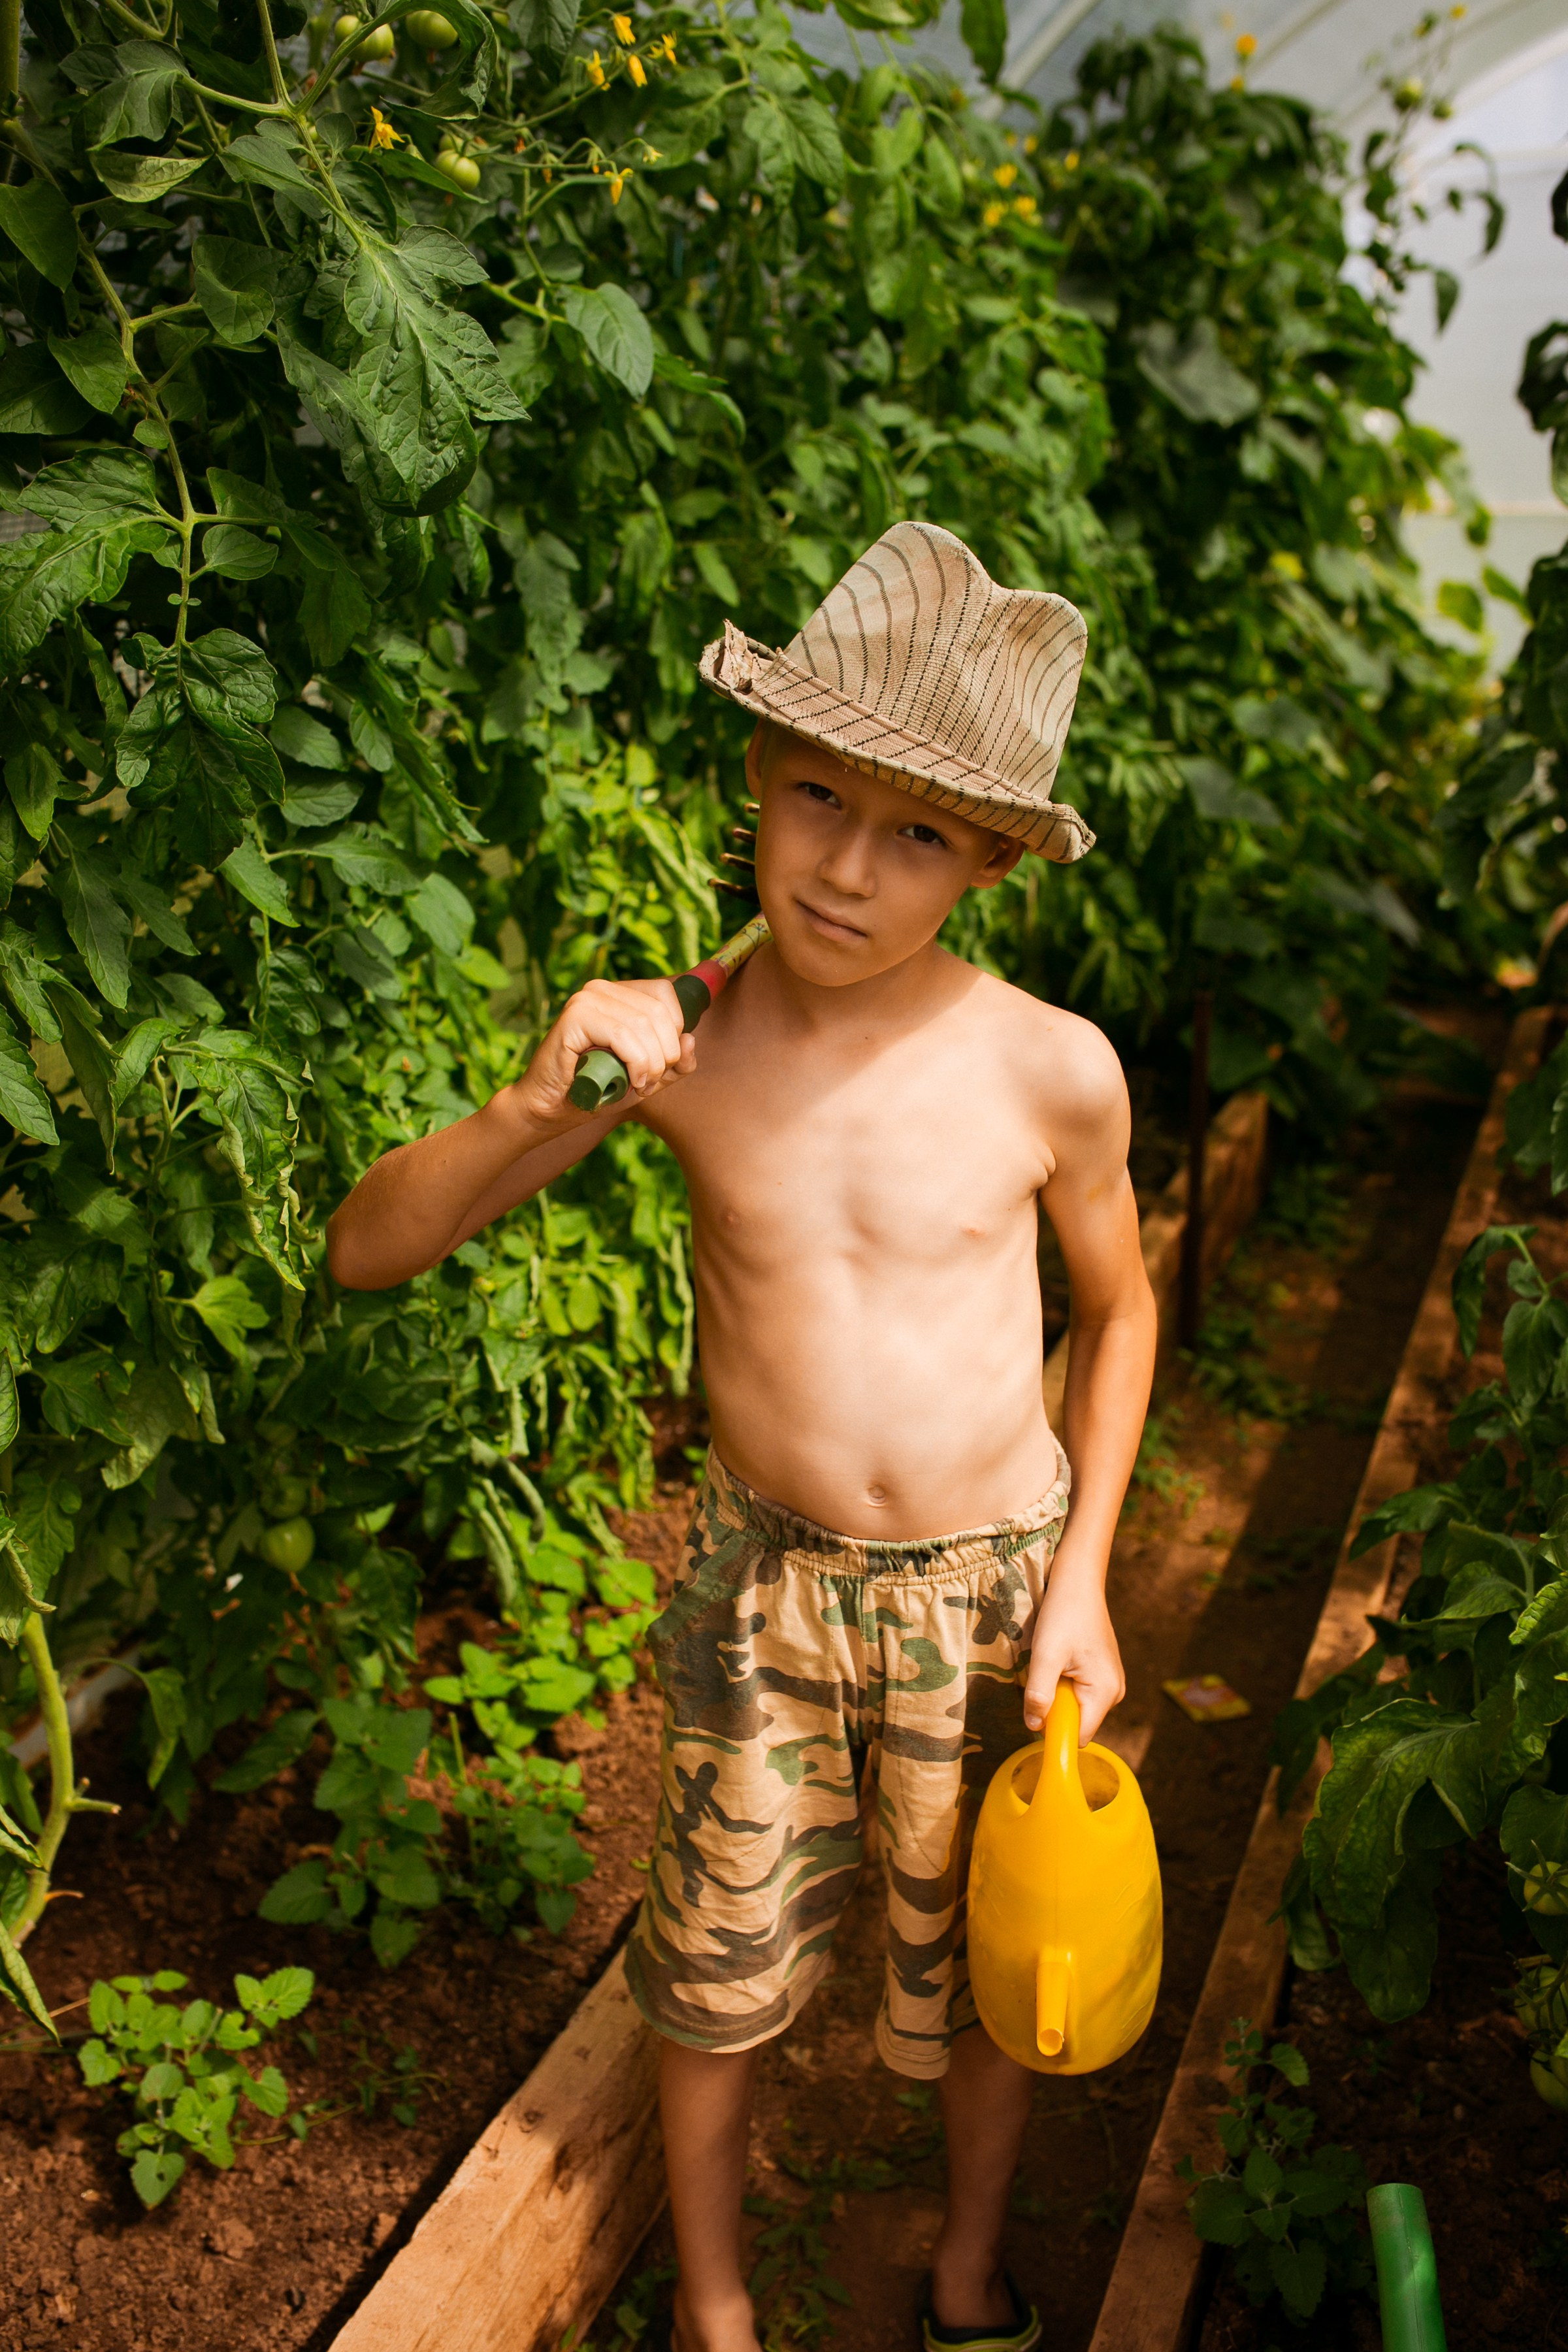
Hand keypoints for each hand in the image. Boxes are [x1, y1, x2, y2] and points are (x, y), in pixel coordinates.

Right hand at [511, 976, 696, 1127]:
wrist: (553, 1109)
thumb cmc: (600, 1090)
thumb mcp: (650, 1077)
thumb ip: (676, 1062)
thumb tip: (690, 1039)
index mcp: (620, 994)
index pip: (667, 994)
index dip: (675, 1031)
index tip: (663, 1063)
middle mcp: (602, 989)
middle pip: (659, 1012)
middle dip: (665, 1054)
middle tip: (650, 1082)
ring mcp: (586, 999)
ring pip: (643, 1024)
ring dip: (650, 1064)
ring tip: (639, 1085)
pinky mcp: (574, 1016)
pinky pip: (622, 1036)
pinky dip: (635, 1063)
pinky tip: (629, 1080)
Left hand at [1022, 1560, 1124, 1743]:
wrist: (1079, 1582)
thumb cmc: (1063, 1615)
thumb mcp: (1045, 1655)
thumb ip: (1039, 1694)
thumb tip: (1034, 1727)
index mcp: (1105, 1692)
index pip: (1079, 1736)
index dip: (1056, 1731)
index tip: (1038, 1711)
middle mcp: (1115, 1692)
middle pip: (1078, 1721)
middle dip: (1056, 1708)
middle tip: (1046, 1675)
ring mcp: (1111, 1681)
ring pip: (1077, 1706)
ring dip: (1059, 1693)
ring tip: (1053, 1663)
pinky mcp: (1103, 1672)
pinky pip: (1081, 1691)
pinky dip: (1065, 1682)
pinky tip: (1061, 1658)